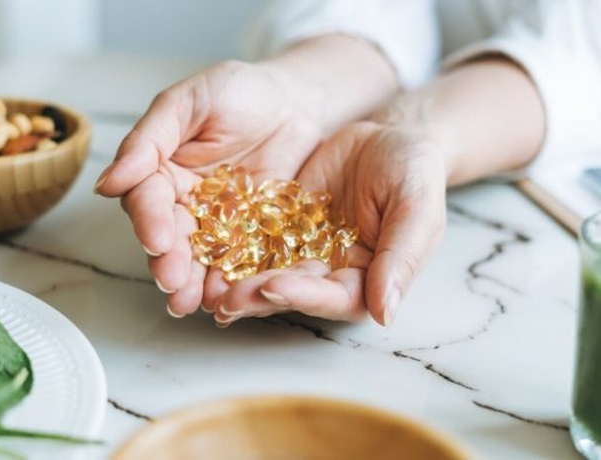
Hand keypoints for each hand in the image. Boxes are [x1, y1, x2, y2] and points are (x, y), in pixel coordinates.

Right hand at [95, 60, 324, 314]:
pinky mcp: (251, 235)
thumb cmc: (239, 92)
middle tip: (172, 282)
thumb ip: (150, 139)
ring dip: (195, 282)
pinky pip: (240, 260)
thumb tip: (106, 183)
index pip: (148, 199)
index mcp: (161, 170)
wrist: (295, 102)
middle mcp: (184, 202)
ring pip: (201, 257)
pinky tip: (230, 299)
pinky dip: (234, 280)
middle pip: (171, 237)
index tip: (156, 239)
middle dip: (169, 262)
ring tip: (194, 303)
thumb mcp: (189, 102)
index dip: (150, 221)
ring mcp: (218, 222)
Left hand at [213, 122, 446, 325]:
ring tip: (207, 287)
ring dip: (237, 282)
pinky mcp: (279, 226)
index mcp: (366, 279)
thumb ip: (402, 257)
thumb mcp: (416, 206)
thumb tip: (386, 312)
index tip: (275, 287)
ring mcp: (301, 250)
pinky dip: (230, 247)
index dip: (305, 296)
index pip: (335, 298)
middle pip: (292, 292)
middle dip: (259, 296)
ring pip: (265, 272)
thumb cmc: (413, 171)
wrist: (389, 135)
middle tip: (226, 298)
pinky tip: (205, 251)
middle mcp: (329, 273)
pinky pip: (252, 239)